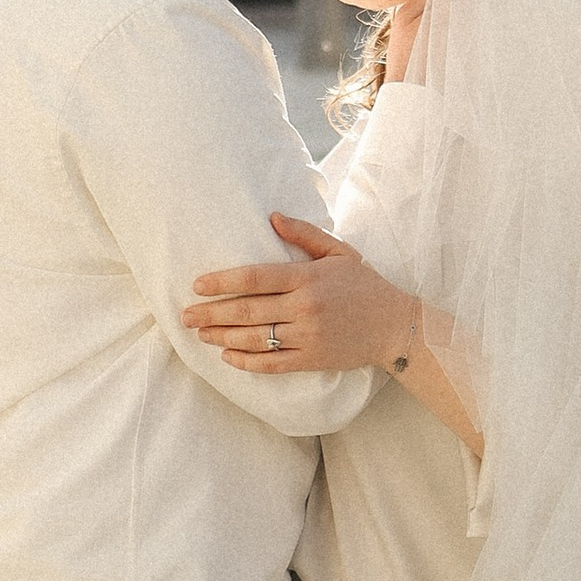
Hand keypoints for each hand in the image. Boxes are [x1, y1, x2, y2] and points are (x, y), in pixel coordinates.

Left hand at [183, 214, 416, 377]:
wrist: (396, 325)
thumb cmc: (364, 284)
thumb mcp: (339, 251)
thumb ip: (305, 234)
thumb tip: (271, 217)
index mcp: (307, 277)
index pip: (255, 278)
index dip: (222, 281)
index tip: (197, 286)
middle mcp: (305, 306)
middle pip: (247, 311)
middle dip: (211, 313)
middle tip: (185, 315)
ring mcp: (308, 335)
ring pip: (255, 338)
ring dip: (222, 337)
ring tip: (201, 334)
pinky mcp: (313, 359)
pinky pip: (273, 363)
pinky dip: (247, 362)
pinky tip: (227, 357)